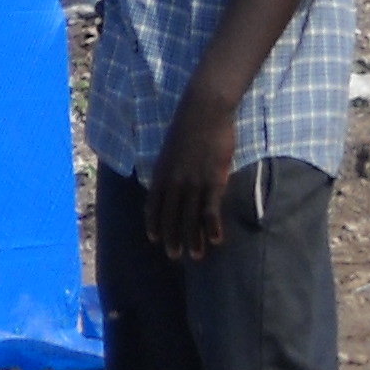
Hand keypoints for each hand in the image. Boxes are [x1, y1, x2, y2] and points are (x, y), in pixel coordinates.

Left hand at [144, 92, 240, 262]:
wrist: (204, 112)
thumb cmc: (188, 129)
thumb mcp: (170, 151)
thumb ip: (169, 170)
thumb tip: (169, 186)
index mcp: (161, 173)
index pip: (153, 205)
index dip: (154, 224)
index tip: (155, 240)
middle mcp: (174, 181)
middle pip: (171, 216)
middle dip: (172, 238)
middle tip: (175, 257)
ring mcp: (193, 182)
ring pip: (190, 217)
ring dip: (193, 239)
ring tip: (196, 256)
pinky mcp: (213, 180)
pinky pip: (211, 209)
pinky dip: (212, 226)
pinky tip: (216, 240)